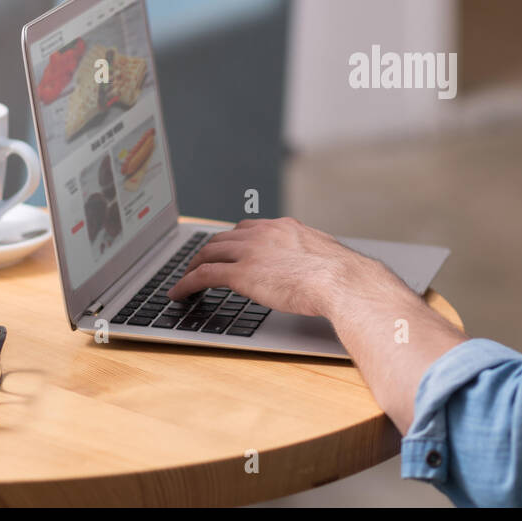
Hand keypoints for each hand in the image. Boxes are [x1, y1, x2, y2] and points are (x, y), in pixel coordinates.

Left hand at [166, 217, 385, 317]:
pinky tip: (179, 293)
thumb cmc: (342, 275)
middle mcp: (263, 233)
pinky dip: (186, 283)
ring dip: (193, 265)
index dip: (234, 239)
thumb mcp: (326, 255)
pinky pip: (204, 275)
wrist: (341, 281)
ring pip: (209, 252)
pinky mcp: (241, 273)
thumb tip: (317, 267)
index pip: (249, 228)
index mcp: (284, 228)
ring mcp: (250, 251)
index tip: (228, 248)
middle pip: (223, 237)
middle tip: (199, 263)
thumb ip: (312, 256)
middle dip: (208, 250)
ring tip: (185, 277)